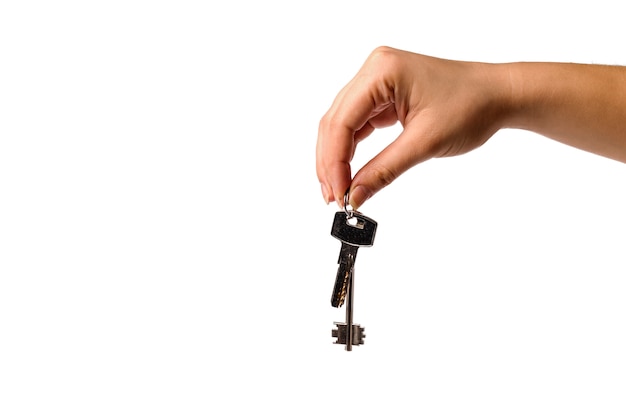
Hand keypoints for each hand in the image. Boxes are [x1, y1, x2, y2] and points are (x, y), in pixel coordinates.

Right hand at [316, 46, 509, 208]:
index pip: (342, 121)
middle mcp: (374, 70)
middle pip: (335, 122)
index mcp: (381, 71)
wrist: (498, 95)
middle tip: (333, 197)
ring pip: (342, 124)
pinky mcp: (383, 94)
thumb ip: (383, 170)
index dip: (334, 162)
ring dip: (337, 157)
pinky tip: (349, 172)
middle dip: (331, 162)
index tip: (337, 193)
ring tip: (338, 189)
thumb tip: (355, 196)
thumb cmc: (472, 105)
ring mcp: (377, 80)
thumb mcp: (424, 143)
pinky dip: (351, 149)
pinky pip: (357, 123)